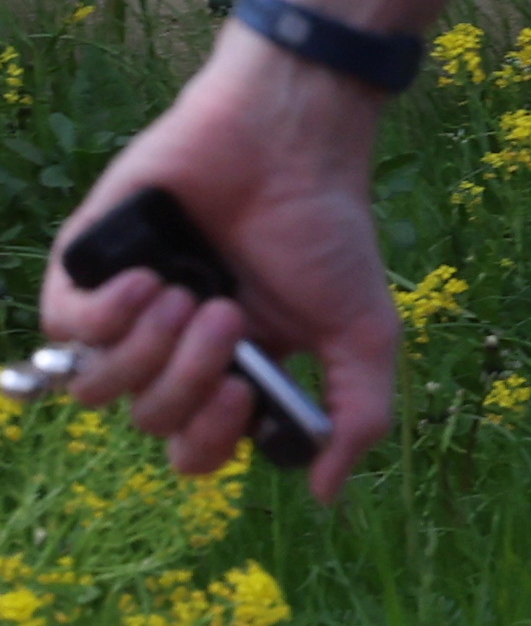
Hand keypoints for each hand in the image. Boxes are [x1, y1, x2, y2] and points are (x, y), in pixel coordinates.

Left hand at [38, 31, 400, 494]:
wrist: (288, 141)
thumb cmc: (327, 229)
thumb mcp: (362, 328)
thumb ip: (356, 411)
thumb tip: (323, 495)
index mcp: (234, 367)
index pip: (195, 447)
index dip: (210, 437)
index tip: (246, 389)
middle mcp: (173, 347)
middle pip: (151, 419)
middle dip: (191, 376)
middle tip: (227, 314)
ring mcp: (127, 311)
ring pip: (100, 387)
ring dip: (151, 346)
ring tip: (189, 291)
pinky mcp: (85, 271)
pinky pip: (64, 332)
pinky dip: (106, 315)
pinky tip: (151, 278)